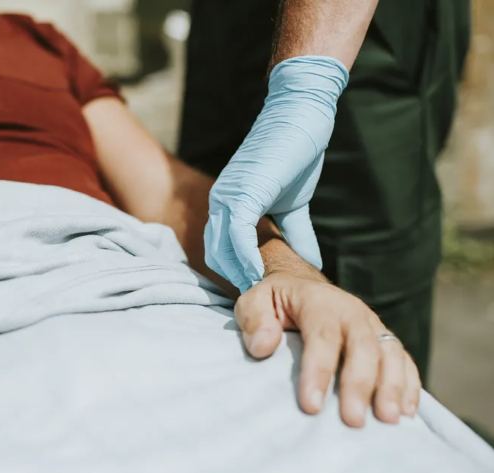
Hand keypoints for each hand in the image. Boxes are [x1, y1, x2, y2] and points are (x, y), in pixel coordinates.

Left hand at [204, 56, 349, 291]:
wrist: (302, 115)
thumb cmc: (295, 155)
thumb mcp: (294, 204)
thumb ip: (295, 233)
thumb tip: (310, 262)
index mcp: (228, 204)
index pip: (221, 250)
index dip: (236, 275)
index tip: (255, 297)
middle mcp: (220, 202)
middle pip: (216, 255)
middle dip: (235, 281)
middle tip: (259, 304)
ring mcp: (227, 197)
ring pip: (222, 249)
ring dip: (239, 277)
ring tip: (260, 299)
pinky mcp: (242, 193)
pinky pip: (237, 235)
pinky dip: (246, 259)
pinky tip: (260, 278)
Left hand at [234, 274, 420, 427]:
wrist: (300, 285)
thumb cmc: (274, 301)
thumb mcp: (253, 301)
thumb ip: (254, 319)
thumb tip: (262, 347)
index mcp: (319, 301)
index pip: (322, 336)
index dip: (319, 370)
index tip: (311, 405)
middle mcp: (352, 312)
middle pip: (363, 347)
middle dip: (360, 385)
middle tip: (353, 421)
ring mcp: (372, 325)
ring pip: (390, 353)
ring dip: (392, 387)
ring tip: (388, 420)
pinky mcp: (384, 340)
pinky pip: (404, 360)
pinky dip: (409, 385)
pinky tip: (407, 412)